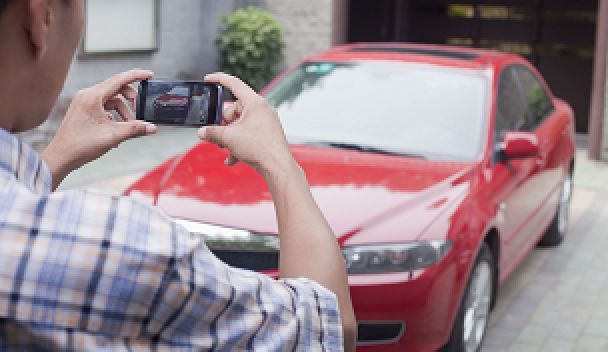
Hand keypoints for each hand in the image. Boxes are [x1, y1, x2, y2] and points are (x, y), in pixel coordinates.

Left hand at [42, 69, 157, 189]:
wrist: (61, 158)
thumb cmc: (80, 145)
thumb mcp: (112, 136)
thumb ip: (135, 129)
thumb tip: (152, 128)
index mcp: (92, 96)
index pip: (119, 80)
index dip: (136, 76)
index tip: (149, 75)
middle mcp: (87, 96)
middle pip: (116, 90)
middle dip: (131, 100)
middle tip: (140, 112)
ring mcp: (84, 104)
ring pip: (111, 101)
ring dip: (123, 113)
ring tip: (128, 127)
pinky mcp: (84, 112)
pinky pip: (104, 110)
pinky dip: (114, 118)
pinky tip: (117, 134)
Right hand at [199, 73, 295, 178]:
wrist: (278, 167)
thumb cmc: (260, 149)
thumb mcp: (229, 138)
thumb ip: (212, 132)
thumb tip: (202, 132)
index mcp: (255, 103)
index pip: (235, 84)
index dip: (219, 79)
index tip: (209, 78)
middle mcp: (263, 110)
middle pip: (235, 110)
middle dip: (223, 123)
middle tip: (216, 134)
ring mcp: (267, 122)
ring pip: (241, 124)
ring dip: (230, 136)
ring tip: (224, 148)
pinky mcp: (268, 134)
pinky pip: (249, 135)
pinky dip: (239, 144)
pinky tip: (232, 158)